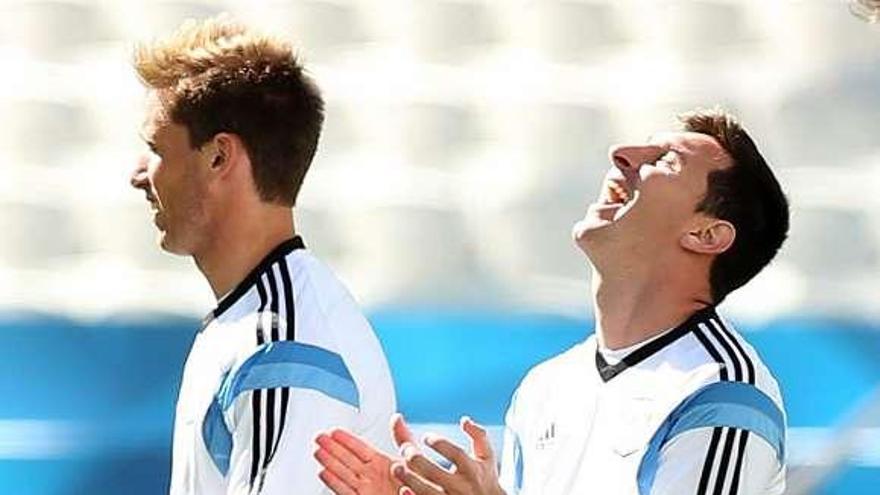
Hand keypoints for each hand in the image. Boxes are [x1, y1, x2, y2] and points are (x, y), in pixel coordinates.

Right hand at [314, 416, 411, 494]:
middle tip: (319, 437)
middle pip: (348, 460)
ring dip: (330, 463)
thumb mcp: (413, 460)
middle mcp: (372, 476)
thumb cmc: (422, 487)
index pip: (360, 449)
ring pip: (344, 474)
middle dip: (333, 448)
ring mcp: (367, 490)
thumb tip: (396, 418)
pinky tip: (324, 473)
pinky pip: (347, 492)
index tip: (333, 431)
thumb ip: (402, 440)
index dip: (347, 440)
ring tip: (317, 452)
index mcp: (383, 464)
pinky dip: (335, 483)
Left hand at [391, 415, 505, 494]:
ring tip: (396, 468)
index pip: (455, 454)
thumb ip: (478, 435)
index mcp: (472, 470)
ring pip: (426, 492)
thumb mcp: (487, 456)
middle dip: (416, 459)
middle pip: (434, 473)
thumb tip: (464, 420)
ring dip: (408, 479)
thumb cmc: (485, 478)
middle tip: (405, 450)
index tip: (425, 437)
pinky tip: (403, 490)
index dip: (439, 443)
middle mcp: (461, 487)